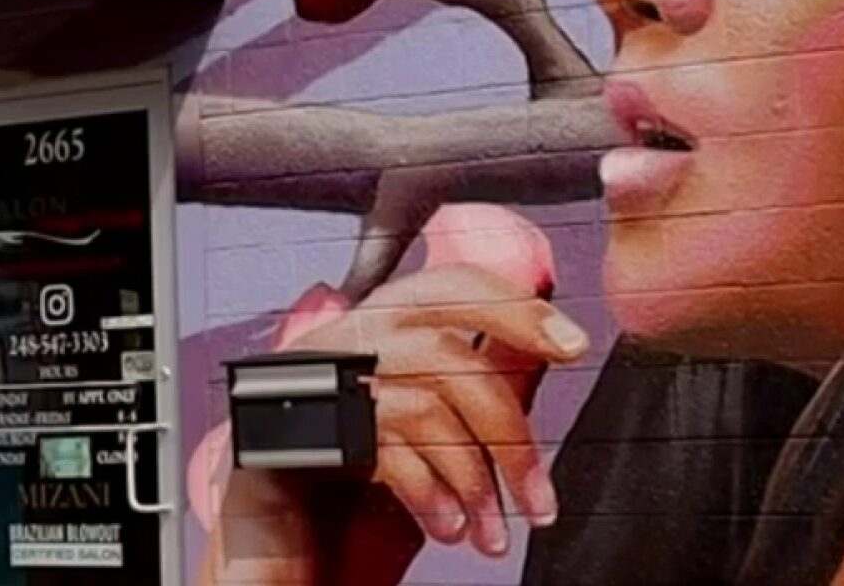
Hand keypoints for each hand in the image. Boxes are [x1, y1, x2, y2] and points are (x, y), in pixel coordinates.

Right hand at [292, 262, 588, 558]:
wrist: (273, 557)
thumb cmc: (349, 497)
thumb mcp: (428, 435)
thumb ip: (472, 386)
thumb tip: (540, 346)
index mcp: (375, 329)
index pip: (449, 286)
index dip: (514, 306)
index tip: (570, 343)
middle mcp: (340, 344)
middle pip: (444, 346)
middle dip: (507, 428)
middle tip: (539, 498)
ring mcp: (310, 385)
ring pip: (425, 399)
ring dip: (475, 478)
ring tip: (491, 531)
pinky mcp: (289, 434)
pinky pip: (385, 444)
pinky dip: (430, 492)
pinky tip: (446, 526)